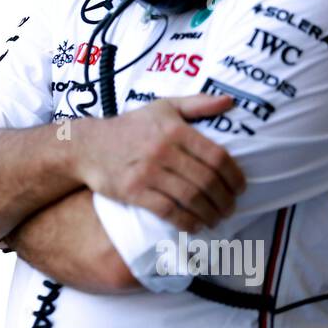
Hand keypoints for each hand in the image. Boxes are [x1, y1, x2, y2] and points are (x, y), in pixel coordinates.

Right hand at [69, 95, 246, 232]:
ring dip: (210, 213)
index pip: (216, 156)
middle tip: (231, 208)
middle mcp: (163, 150)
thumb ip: (197, 104)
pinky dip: (186, 222)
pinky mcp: (134, 191)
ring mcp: (148, 172)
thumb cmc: (130, 126)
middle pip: (207, 181)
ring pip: (191, 198)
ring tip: (217, 219)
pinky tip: (195, 226)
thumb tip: (229, 101)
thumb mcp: (162, 107)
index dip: (234, 176)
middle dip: (225, 200)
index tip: (241, 188)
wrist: (87, 146)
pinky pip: (168, 211)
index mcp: (175, 129)